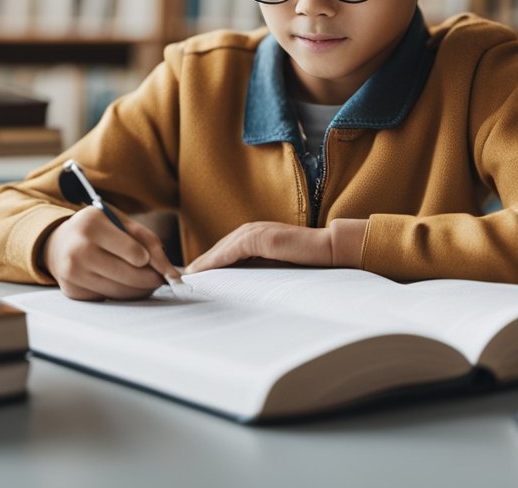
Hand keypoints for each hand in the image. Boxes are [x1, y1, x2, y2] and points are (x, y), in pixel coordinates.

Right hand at [43, 206, 180, 300]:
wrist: (58, 243)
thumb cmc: (97, 229)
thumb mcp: (121, 222)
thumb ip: (149, 242)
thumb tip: (170, 273)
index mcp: (91, 225)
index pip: (135, 253)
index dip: (149, 259)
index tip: (148, 259)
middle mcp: (77, 250)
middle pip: (130, 276)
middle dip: (151, 279)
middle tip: (158, 278)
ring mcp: (73, 273)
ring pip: (121, 291)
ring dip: (139, 289)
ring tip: (144, 280)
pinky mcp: (73, 291)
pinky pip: (109, 298)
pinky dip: (121, 293)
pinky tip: (120, 282)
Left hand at [184, 218, 366, 273]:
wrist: (332, 250)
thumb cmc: (310, 262)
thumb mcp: (279, 267)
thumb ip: (262, 269)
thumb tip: (245, 287)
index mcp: (258, 236)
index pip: (227, 250)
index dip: (211, 262)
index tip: (197, 276)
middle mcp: (255, 229)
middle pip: (221, 248)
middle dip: (204, 262)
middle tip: (186, 277)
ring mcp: (258, 231)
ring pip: (223, 248)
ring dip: (206, 262)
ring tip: (190, 276)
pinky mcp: (262, 238)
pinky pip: (233, 250)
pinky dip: (217, 260)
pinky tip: (204, 270)